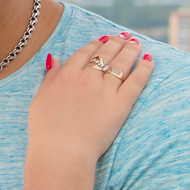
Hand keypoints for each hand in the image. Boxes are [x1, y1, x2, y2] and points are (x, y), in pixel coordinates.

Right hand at [28, 34, 149, 179]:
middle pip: (106, 53)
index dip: (96, 44)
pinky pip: (136, 82)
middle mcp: (87, 78)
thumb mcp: (40, 98)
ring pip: (122, 63)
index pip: (85, 53)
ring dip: (131, 50)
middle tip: (124, 37)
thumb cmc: (46, 130)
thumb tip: (54, 59)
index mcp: (67, 75)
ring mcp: (105, 90)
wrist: (61, 152)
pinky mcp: (121, 105)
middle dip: (116, 42)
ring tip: (137, 43)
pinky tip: (149, 60)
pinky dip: (144, 69)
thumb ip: (49, 77)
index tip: (103, 39)